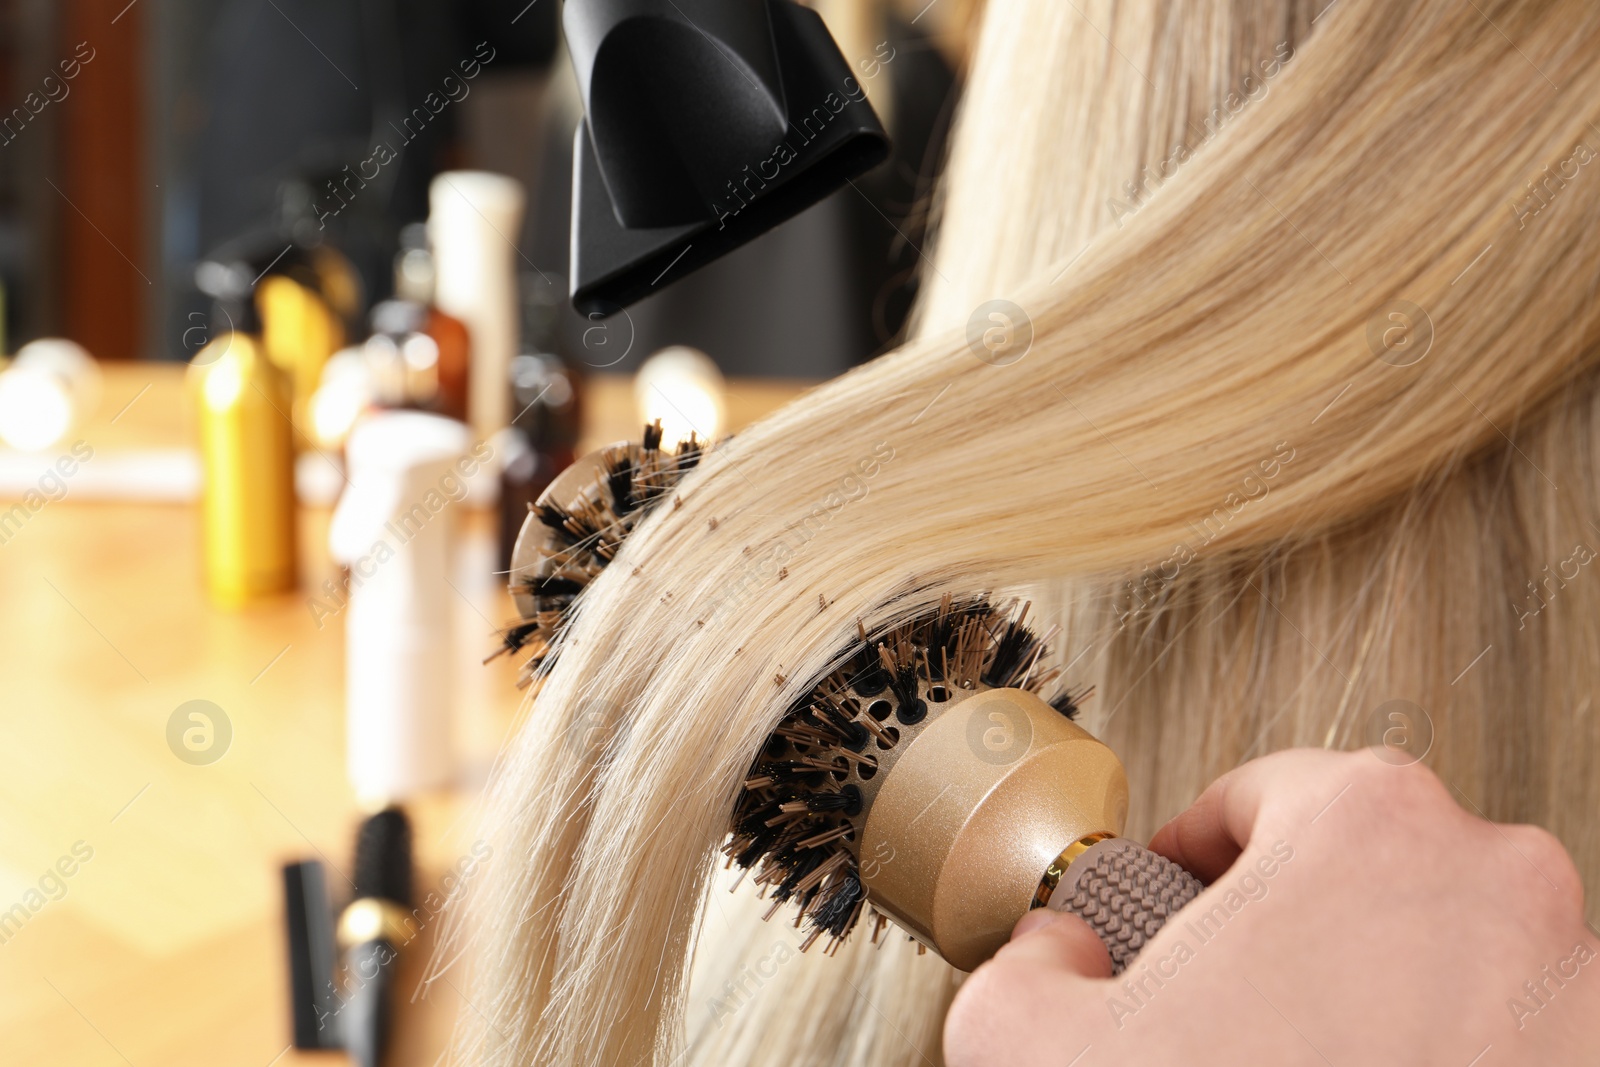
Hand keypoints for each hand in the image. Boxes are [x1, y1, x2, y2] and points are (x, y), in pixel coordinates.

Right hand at [944, 749, 1598, 1065]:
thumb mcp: (1033, 1040)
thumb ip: (1024, 962)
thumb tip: (1058, 952)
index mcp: (1362, 822)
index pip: (1261, 794)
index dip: (1197, 849)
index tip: (1183, 892)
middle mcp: (1495, 878)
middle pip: (1367, 862)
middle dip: (1302, 923)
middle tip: (1246, 997)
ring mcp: (1576, 981)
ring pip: (1458, 949)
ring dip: (1392, 989)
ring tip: (1321, 1057)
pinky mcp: (1597, 1058)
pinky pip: (1521, 1033)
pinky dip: (1462, 1052)